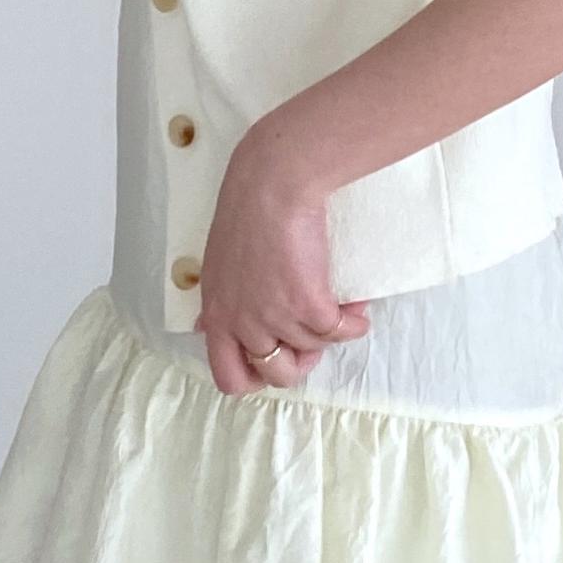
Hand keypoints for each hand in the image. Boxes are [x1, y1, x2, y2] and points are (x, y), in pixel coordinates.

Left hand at [193, 117, 371, 394]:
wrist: (273, 184)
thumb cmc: (247, 210)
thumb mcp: (217, 265)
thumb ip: (220, 301)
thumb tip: (206, 329)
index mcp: (218, 314)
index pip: (229, 377)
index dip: (256, 378)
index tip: (277, 358)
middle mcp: (243, 323)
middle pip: (276, 375)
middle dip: (300, 363)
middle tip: (313, 337)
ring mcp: (276, 318)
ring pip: (314, 349)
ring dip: (332, 332)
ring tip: (340, 303)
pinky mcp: (308, 306)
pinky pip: (341, 332)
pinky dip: (354, 323)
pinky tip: (356, 307)